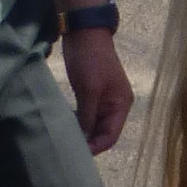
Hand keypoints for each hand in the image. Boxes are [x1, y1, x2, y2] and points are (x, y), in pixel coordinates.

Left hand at [61, 29, 133, 155]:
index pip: (111, 136)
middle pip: (104, 133)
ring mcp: (104, 99)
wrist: (85, 32)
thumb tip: (84, 141)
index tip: (75, 154)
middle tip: (67, 149)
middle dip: (88, 142)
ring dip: (82, 133)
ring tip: (65, 140)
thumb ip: (88, 117)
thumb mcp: (89, 90)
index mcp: (121, 104)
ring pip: (95, 126)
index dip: (95, 147)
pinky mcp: (92, 94)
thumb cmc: (90, 61)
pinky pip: (88, 116)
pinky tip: (66, 126)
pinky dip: (79, 123)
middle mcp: (116, 105)